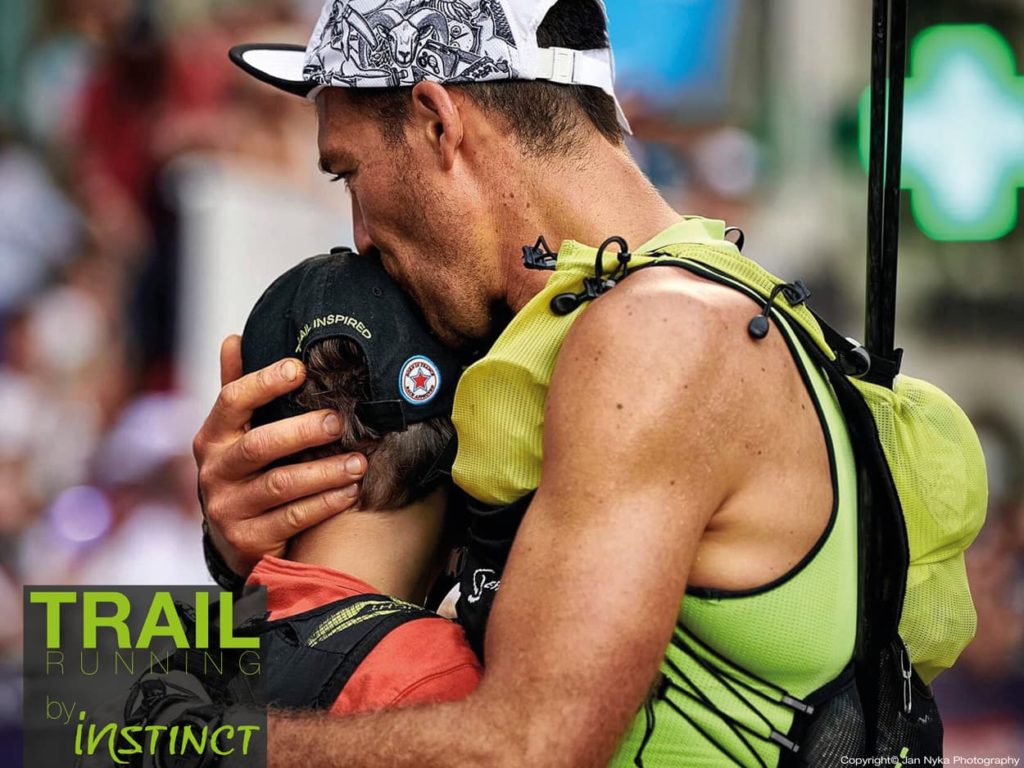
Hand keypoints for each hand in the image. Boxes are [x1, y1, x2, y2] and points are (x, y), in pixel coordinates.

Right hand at [193, 336, 365, 576]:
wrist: (235, 537)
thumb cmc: (246, 470)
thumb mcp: (236, 432)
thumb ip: (238, 388)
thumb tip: (233, 338)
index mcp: (213, 437)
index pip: (232, 401)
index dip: (264, 383)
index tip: (299, 369)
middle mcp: (215, 472)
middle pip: (259, 446)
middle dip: (302, 432)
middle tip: (338, 422)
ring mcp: (229, 508)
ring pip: (281, 485)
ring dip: (325, 472)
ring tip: (359, 462)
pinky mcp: (248, 540)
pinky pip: (293, 518)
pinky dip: (326, 503)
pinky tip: (351, 491)